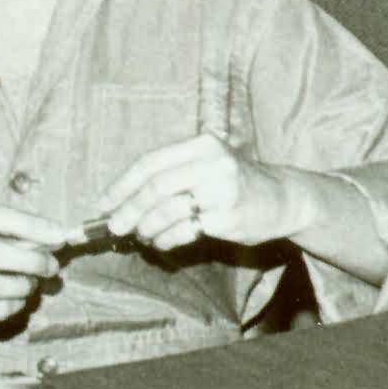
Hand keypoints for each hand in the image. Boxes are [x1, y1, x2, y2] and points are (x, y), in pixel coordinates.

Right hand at [0, 205, 74, 333]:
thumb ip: (8, 234)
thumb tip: (54, 240)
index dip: (33, 225)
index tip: (60, 234)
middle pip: (0, 255)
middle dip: (34, 261)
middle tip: (52, 266)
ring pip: (1, 287)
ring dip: (26, 285)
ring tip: (32, 283)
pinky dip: (16, 305)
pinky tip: (17, 299)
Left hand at [90, 133, 299, 253]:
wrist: (284, 199)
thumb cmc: (234, 183)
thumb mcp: (206, 164)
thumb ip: (171, 174)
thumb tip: (122, 199)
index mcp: (201, 145)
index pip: (150, 163)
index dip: (122, 185)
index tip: (103, 203)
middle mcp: (212, 163)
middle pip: (155, 187)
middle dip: (128, 209)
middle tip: (114, 226)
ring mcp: (222, 191)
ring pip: (167, 211)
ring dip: (146, 227)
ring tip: (139, 235)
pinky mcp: (228, 218)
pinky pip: (184, 231)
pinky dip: (165, 240)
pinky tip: (160, 243)